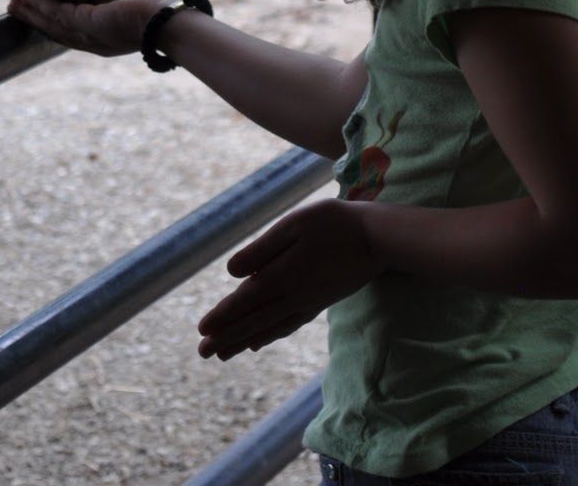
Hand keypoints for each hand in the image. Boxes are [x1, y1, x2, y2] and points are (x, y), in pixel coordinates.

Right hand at [7, 0, 178, 56]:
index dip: (54, 22)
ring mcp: (90, 36)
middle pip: (56, 31)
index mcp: (105, 39)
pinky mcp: (89, 25)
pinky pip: (59, 14)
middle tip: (14, 8)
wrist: (170, 22)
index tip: (38, 11)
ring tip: (13, 3)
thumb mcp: (135, 4)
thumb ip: (122, 1)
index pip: (73, 31)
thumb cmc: (163, 12)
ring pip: (54, 24)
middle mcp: (94, 42)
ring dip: (33, 12)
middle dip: (35, 19)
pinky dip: (42, 6)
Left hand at [196, 198, 383, 360]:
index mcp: (283, 276)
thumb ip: (262, 250)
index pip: (246, 301)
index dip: (223, 315)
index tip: (201, 331)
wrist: (376, 238)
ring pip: (270, 326)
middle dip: (228, 336)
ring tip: (223, 354)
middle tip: (203, 353)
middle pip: (254, 320)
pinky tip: (259, 340)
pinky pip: (289, 324)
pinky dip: (270, 334)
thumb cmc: (332, 223)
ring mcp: (308, 302)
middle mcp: (293, 296)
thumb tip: (232, 273)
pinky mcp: (319, 302)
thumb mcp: (293, 226)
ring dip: (244, 340)